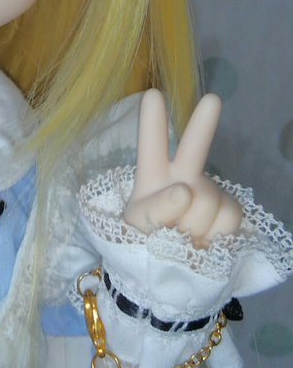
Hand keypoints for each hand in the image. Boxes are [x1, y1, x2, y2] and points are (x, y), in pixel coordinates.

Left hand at [124, 90, 241, 248]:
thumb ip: (154, 209)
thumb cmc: (148, 241)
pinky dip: (214, 234)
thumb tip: (185, 191)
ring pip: (206, 201)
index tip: (152, 95)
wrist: (174, 272)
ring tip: (183, 238)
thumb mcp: (137, 227)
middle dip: (203, 125)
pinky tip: (205, 241)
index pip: (151, 147)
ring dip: (193, 226)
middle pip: (194, 149)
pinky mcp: (229, 210)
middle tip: (212, 100)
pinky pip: (226, 217)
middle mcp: (183, 177)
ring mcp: (208, 192)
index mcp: (153, 176)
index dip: (152, 122)